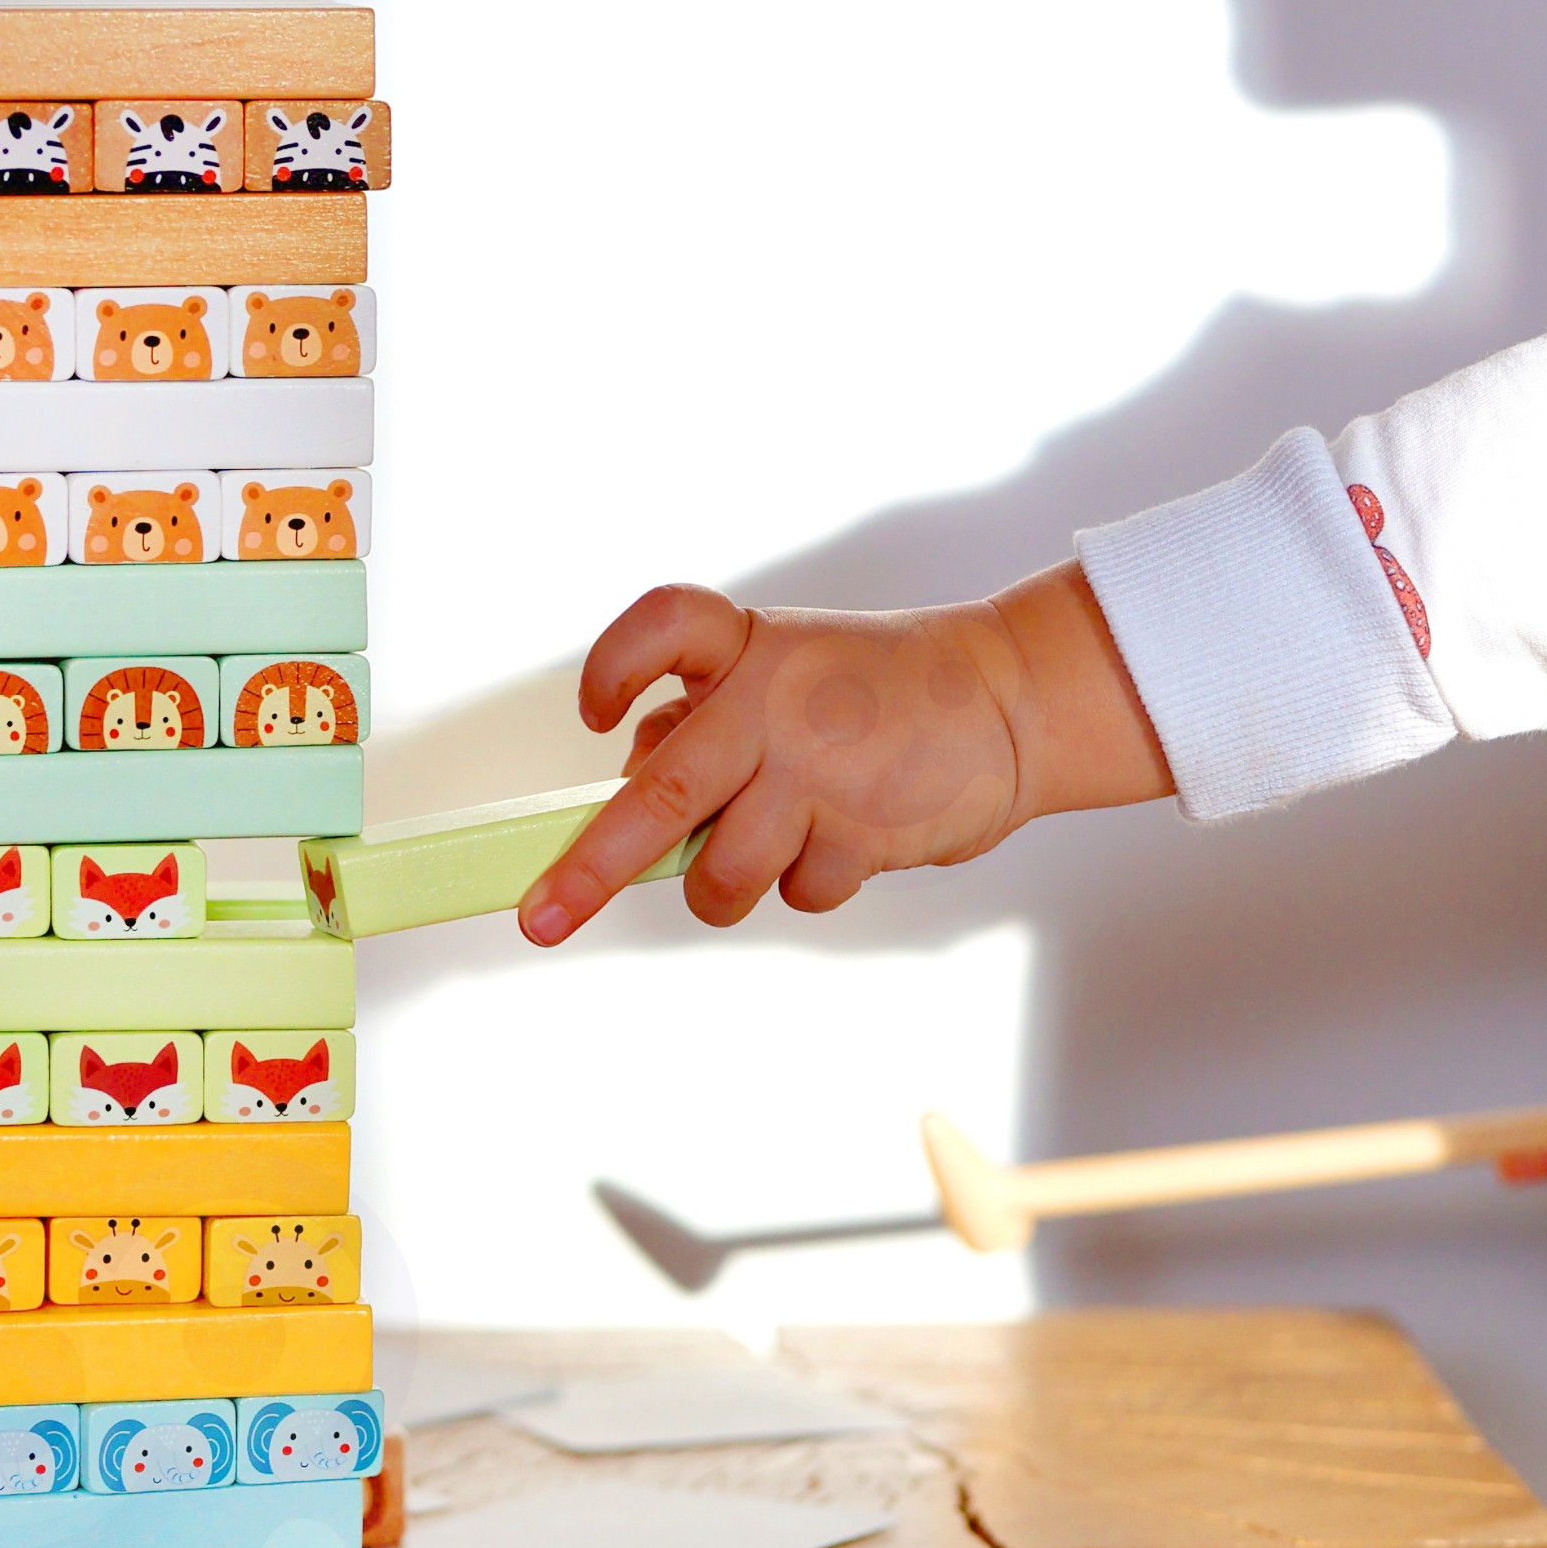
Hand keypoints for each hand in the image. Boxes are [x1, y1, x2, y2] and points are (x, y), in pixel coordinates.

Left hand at [516, 564, 1172, 942]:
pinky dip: (809, 880)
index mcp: (744, 649)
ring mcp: (814, 774)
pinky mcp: (858, 833)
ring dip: (723, 886)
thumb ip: (703, 716)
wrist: (1007, 700)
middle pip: (657, 798)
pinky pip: (795, 892)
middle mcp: (771, 706)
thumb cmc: (874, 692)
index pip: (658, 629)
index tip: (593, 715)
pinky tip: (847, 833)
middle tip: (539, 918)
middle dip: (588, 871)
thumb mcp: (783, 670)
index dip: (611, 670)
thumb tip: (629, 781)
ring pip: (720, 878)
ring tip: (765, 846)